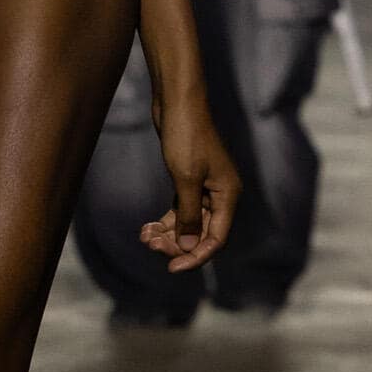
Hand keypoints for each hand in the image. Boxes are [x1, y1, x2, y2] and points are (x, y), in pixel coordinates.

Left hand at [139, 99, 241, 272]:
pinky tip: (147, 228)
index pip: (216, 238)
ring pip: (188, 223)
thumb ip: (189, 216)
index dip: (195, 257)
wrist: (177, 103)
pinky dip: (165, 221)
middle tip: (150, 245)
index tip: (171, 268)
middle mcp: (220, 194)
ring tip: (144, 237)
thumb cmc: (186, 137)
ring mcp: (205, 188)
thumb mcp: (186, 180)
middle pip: (202, 234)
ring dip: (167, 234)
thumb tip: (190, 248)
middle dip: (176, 244)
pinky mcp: (189, 181)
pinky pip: (180, 211)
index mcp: (228, 196)